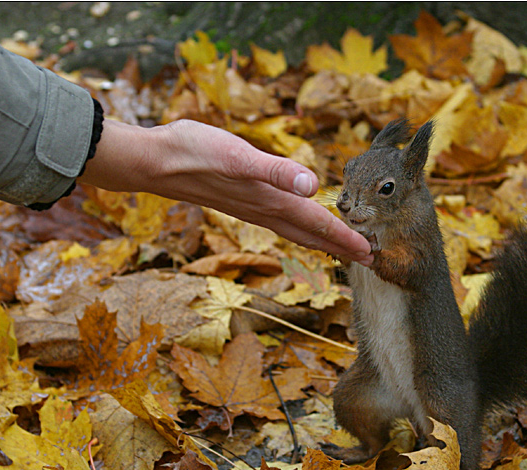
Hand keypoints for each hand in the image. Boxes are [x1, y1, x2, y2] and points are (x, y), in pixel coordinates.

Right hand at [79, 119, 372, 264]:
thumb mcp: (236, 155)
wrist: (154, 161)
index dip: (345, 237)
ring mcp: (251, 207)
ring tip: (339, 247)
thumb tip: (312, 185)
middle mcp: (264, 208)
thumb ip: (276, 170)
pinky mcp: (240, 199)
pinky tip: (295, 220)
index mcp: (270, 199)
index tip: (371, 253)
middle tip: (368, 259)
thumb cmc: (194, 152)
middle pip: (310, 232)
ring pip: (294, 229)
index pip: (316, 223)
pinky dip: (296, 225)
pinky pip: (277, 218)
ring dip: (320, 239)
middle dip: (339, 246)